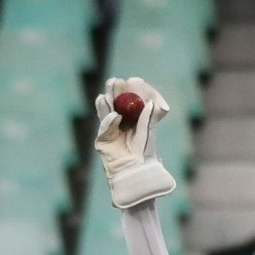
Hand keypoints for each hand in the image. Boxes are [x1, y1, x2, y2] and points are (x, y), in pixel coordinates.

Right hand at [94, 76, 175, 208]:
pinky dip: (109, 120)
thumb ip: (149, 119)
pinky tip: (115, 116)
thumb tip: (153, 103)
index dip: (129, 90)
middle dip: (114, 91)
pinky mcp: (102, 140)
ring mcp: (109, 130)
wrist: (134, 173)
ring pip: (105, 110)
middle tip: (115, 81)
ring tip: (110, 88)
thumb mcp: (149, 133)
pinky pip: (104, 125)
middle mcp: (120, 122)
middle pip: (114, 102)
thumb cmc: (145, 155)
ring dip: (107, 99)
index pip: (129, 100)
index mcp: (133, 119)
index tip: (131, 80)